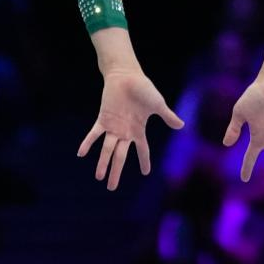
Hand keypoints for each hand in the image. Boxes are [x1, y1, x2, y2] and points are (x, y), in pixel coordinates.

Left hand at [77, 67, 184, 189]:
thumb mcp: (157, 104)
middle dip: (116, 172)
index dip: (144, 161)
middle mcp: (125, 132)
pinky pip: (94, 134)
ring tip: (99, 177)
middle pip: (120, 156)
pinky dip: (88, 143)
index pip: (142, 150)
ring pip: (107, 150)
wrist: (126, 75)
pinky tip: (81, 154)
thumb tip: (182, 126)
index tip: (146, 173)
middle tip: (111, 188)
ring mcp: (113, 127)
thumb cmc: (143, 88)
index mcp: (138, 130)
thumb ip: (167, 116)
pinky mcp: (103, 119)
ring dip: (103, 163)